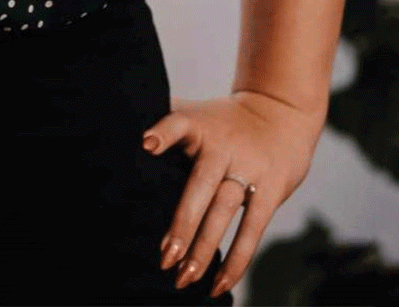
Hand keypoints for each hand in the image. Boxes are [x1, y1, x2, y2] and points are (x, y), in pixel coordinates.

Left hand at [141, 88, 322, 297]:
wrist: (280, 114)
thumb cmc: (222, 122)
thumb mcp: (195, 114)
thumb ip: (163, 121)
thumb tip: (118, 123)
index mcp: (199, 125)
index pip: (179, 123)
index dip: (164, 133)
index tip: (146, 145)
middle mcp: (222, 147)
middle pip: (200, 186)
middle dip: (182, 223)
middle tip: (164, 257)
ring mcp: (248, 169)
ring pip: (223, 212)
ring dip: (204, 248)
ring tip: (184, 278)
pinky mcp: (270, 191)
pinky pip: (252, 230)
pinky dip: (236, 260)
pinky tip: (218, 284)